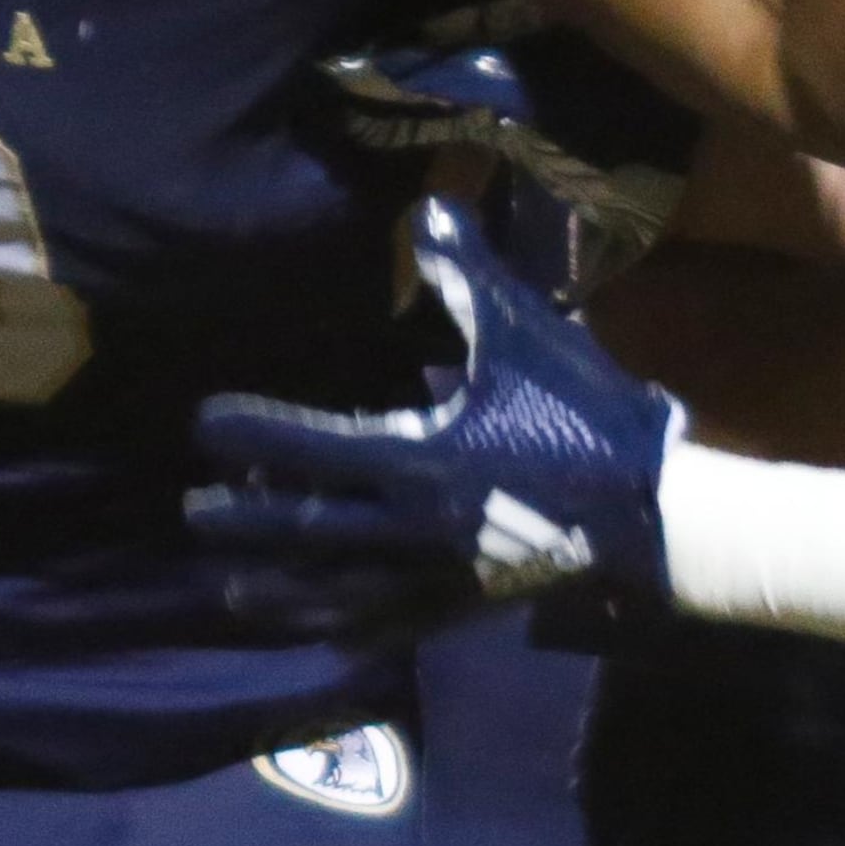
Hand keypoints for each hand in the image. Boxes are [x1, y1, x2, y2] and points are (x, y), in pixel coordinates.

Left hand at [191, 199, 676, 628]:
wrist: (649, 513)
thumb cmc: (581, 417)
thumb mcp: (525, 336)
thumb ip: (469, 276)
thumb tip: (425, 209)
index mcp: (418, 459)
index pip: (313, 446)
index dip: (255, 434)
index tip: (203, 423)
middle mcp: (409, 527)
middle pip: (308, 530)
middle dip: (247, 520)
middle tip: (195, 511)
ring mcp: (433, 577)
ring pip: (337, 589)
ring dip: (282, 587)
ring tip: (234, 589)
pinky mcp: (461, 607)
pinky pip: (387, 625)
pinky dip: (346, 629)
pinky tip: (321, 636)